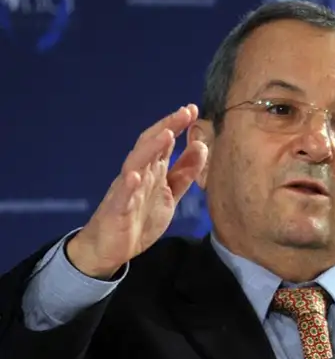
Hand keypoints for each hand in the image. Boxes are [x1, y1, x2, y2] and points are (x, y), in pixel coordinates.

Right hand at [67, 105, 207, 278]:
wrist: (110, 249)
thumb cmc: (140, 217)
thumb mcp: (170, 194)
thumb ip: (185, 172)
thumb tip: (201, 145)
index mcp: (152, 170)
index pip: (164, 142)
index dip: (177, 125)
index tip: (193, 109)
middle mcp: (138, 174)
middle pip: (150, 145)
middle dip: (167, 127)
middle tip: (185, 112)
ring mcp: (126, 191)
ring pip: (136, 164)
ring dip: (150, 148)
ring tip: (166, 134)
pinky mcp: (117, 210)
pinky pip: (122, 196)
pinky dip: (128, 185)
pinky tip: (135, 176)